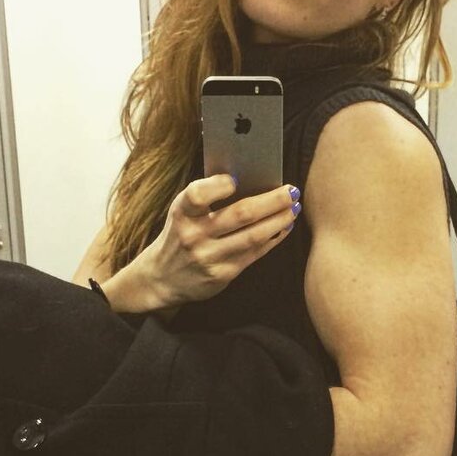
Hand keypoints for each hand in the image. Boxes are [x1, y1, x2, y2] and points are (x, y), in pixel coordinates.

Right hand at [103, 174, 301, 310]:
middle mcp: (194, 235)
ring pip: (254, 235)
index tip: (237, 179)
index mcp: (182, 213)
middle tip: (292, 190)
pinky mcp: (222, 275)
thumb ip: (206, 197)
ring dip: (279, 220)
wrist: (162, 278)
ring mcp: (209, 257)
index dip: (219, 185)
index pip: (198, 195)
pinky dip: (273, 238)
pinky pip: (255, 253)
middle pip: (240, 214)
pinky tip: (284, 227)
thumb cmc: (180, 235)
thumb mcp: (182, 213)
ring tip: (294, 208)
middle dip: (272, 201)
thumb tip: (249, 177)